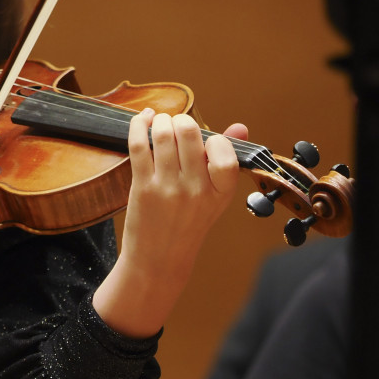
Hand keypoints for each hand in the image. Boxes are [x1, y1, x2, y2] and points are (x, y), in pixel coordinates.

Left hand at [92, 109, 243, 337]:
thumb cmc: (188, 224)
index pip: (225, 152)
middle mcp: (196, 190)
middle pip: (189, 133)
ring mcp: (168, 188)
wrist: (158, 260)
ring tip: (160, 122)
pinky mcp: (142, 187)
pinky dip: (139, 125)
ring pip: (164, 135)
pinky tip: (143, 119)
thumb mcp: (215, 197)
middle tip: (177, 124)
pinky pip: (140, 145)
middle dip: (181, 119)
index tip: (206, 140)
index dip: (214, 138)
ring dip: (160, 120)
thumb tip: (240, 126)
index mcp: (220, 193)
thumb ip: (226, 160)